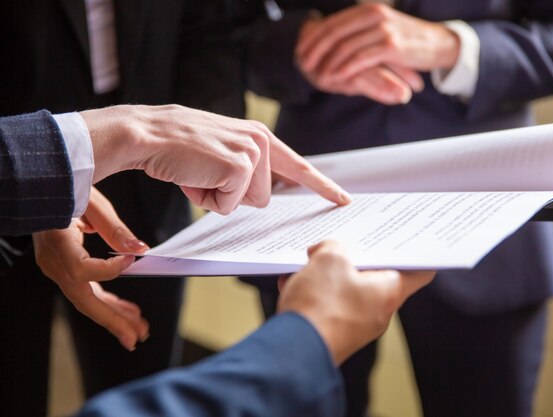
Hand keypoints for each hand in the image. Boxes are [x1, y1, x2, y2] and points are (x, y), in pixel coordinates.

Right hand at [33, 187, 149, 350]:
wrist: (42, 190)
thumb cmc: (66, 189)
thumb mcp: (93, 203)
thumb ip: (115, 229)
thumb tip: (140, 250)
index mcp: (58, 243)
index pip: (83, 269)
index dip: (111, 269)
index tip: (132, 260)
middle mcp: (54, 263)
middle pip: (84, 299)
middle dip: (113, 321)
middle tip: (137, 336)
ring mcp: (57, 268)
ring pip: (87, 300)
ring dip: (114, 316)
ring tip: (140, 329)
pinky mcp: (64, 268)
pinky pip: (87, 291)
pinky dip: (108, 302)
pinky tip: (127, 311)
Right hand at [80, 105, 350, 214]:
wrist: (148, 134)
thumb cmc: (179, 148)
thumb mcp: (220, 153)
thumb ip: (245, 169)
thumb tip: (260, 196)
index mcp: (260, 137)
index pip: (298, 166)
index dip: (322, 186)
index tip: (343, 200)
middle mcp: (261, 141)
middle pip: (263, 198)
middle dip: (232, 195)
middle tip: (206, 172)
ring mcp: (252, 153)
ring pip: (247, 203)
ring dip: (218, 197)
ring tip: (199, 172)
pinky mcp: (240, 166)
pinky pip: (229, 205)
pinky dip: (207, 199)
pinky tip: (194, 176)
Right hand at [277, 240, 433, 363]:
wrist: (294, 350)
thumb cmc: (320, 307)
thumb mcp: (328, 259)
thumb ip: (332, 247)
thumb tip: (325, 251)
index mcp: (389, 291)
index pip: (418, 272)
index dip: (413, 254)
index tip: (404, 241)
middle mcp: (378, 312)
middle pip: (375, 278)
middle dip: (354, 259)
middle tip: (338, 246)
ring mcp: (356, 327)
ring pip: (347, 291)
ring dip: (328, 276)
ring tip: (309, 264)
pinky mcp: (334, 334)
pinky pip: (328, 307)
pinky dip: (314, 293)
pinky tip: (294, 283)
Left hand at [296, 3, 458, 86]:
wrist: (438, 44)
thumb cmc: (406, 40)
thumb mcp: (381, 28)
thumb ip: (359, 30)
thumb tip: (331, 38)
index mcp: (367, 10)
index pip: (333, 23)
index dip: (313, 38)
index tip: (300, 51)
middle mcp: (374, 15)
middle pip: (334, 33)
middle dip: (315, 50)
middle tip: (303, 65)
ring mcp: (382, 30)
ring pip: (346, 47)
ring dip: (328, 63)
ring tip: (317, 75)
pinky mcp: (391, 46)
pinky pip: (361, 58)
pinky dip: (345, 69)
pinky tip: (336, 78)